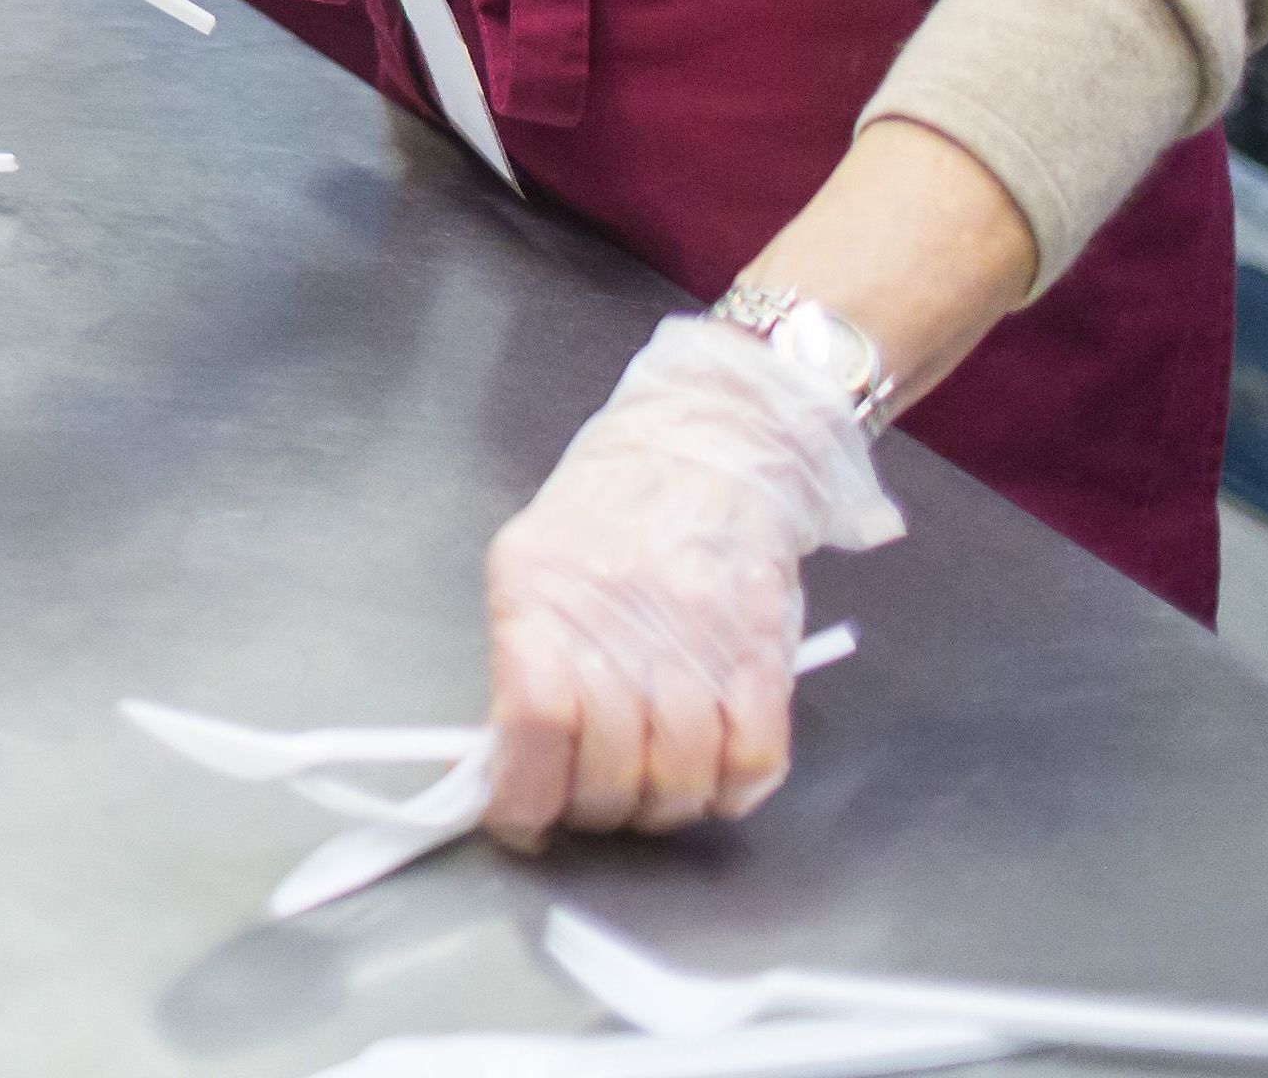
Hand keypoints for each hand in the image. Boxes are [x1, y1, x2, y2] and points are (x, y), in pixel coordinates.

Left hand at [483, 315, 905, 843]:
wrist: (707, 446)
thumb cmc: (608, 515)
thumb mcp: (534, 567)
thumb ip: (519, 662)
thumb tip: (503, 762)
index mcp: (542, 596)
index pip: (530, 723)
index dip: (522, 795)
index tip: (521, 821)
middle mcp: (621, 623)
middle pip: (607, 769)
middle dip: (592, 809)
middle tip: (588, 800)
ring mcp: (699, 642)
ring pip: (679, 781)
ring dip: (659, 809)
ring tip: (646, 790)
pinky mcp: (765, 657)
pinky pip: (753, 763)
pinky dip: (728, 793)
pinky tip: (707, 780)